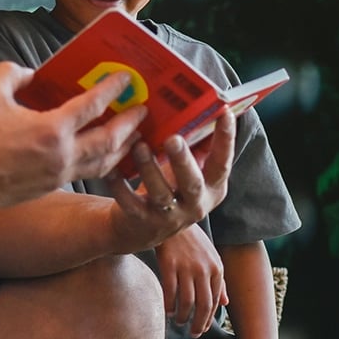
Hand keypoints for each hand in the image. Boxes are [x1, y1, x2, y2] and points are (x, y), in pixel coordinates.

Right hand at [0, 62, 146, 211]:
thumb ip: (12, 75)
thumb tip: (32, 74)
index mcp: (51, 130)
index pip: (92, 106)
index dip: (112, 89)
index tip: (126, 79)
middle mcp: (63, 155)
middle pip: (111, 138)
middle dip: (130, 123)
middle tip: (144, 110)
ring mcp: (61, 174)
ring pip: (105, 162)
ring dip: (124, 147)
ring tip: (136, 135)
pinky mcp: (55, 186)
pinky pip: (90, 174)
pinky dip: (106, 164)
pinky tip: (110, 157)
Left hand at [103, 110, 236, 252]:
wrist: (144, 229)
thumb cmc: (170, 190)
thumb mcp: (189, 172)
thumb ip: (198, 148)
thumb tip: (205, 110)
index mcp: (212, 189)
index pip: (222, 163)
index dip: (226, 139)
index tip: (225, 113)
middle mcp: (195, 205)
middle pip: (192, 183)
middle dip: (183, 160)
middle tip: (173, 138)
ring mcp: (170, 216)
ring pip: (161, 193)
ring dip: (150, 169)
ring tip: (140, 146)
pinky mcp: (143, 221)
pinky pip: (131, 203)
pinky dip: (120, 186)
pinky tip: (112, 170)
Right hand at [154, 226, 226, 334]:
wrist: (173, 219)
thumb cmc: (192, 241)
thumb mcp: (211, 259)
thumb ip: (218, 281)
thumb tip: (226, 303)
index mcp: (217, 269)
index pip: (215, 301)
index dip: (208, 318)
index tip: (201, 328)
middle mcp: (204, 269)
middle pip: (203, 305)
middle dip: (198, 323)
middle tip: (193, 333)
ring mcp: (187, 267)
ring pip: (187, 301)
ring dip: (182, 316)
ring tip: (178, 321)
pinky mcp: (169, 264)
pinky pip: (170, 291)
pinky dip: (169, 305)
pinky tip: (167, 310)